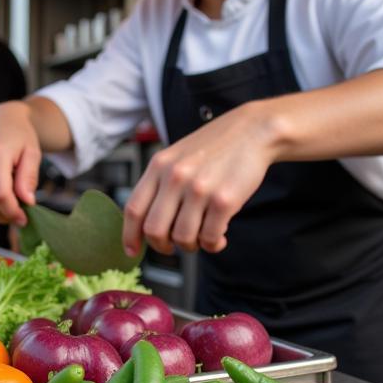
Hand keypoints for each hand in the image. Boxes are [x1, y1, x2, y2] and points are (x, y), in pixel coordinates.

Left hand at [123, 102, 273, 255]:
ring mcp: (199, 189)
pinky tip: (219, 237)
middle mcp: (175, 177)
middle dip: (162, 246)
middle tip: (173, 246)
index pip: (134, 209)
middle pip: (154, 230)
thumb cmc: (215, 148)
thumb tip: (147, 225)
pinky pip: (209, 238)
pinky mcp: (224, 200)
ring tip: (202, 236)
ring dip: (192, 246)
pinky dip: (213, 245)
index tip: (131, 251)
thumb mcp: (177, 157)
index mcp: (159, 166)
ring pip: (183, 238)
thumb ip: (160, 184)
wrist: (253, 131)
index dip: (129, 236)